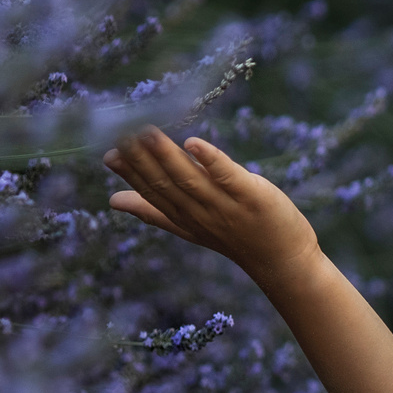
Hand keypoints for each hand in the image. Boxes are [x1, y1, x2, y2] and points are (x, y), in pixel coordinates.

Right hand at [104, 127, 321, 283]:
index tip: (108, 153)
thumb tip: (113, 202)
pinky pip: (227, 177)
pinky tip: (193, 143)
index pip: (151, 194)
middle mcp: (200, 214)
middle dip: (141, 160)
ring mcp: (226, 206)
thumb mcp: (190, 224)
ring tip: (146, 132)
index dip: (129, 174)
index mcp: (183, 217)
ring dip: (167, 156)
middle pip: (165, 185)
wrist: (283, 260)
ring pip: (190, 180)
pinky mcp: (252, 197)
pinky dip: (210, 160)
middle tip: (120, 133)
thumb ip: (153, 211)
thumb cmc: (235, 236)